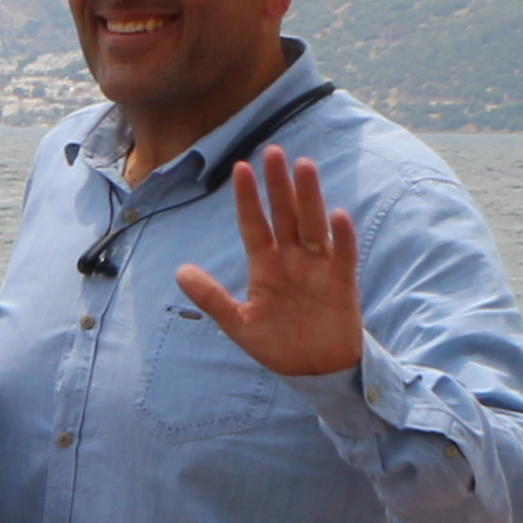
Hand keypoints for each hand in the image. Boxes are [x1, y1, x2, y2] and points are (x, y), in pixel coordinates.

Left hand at [174, 145, 365, 379]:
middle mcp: (292, 259)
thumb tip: (180, 271)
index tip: (240, 168)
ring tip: (304, 167)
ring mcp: (318, 268)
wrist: (313, 370)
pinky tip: (337, 215)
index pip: (254, 225)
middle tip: (273, 151)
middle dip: (278, 185)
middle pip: (285, 215)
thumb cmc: (277, 344)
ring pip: (313, 226)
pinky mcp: (342, 284)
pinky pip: (342, 256)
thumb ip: (212, 298)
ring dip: (309, 198)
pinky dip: (341, 237)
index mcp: (265, 265)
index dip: (247, 198)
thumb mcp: (238, 323)